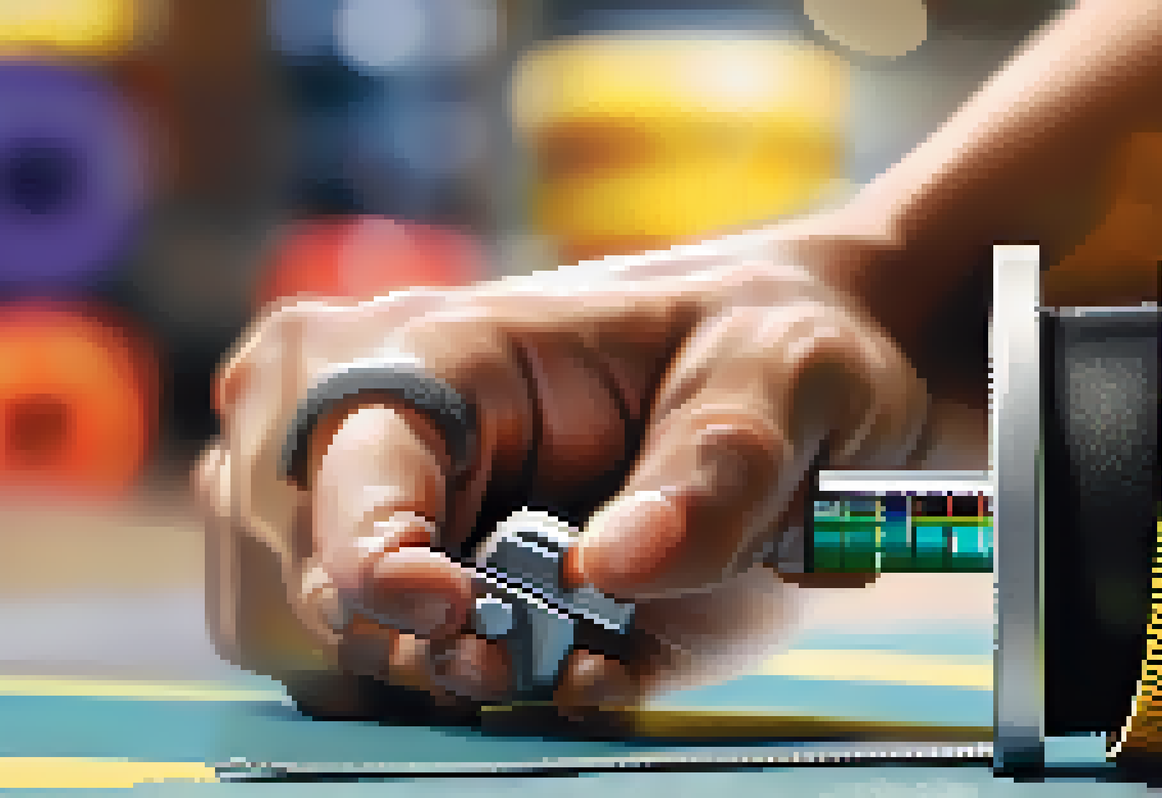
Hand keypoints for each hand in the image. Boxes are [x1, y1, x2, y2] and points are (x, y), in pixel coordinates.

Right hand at [193, 251, 984, 721]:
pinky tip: (561, 669)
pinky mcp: (425, 597)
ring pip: (311, 646)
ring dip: (425, 681)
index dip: (368, 558)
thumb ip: (716, 464)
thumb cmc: (770, 350)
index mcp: (439, 348)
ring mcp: (385, 519)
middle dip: (399, 641)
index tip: (457, 616)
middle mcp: (375, 432)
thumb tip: (616, 566)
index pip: (333, 461)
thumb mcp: (783, 376)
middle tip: (531, 652)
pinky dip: (458, 705)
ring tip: (562, 653)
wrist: (790, 397)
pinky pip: (379, 685)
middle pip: (292, 577)